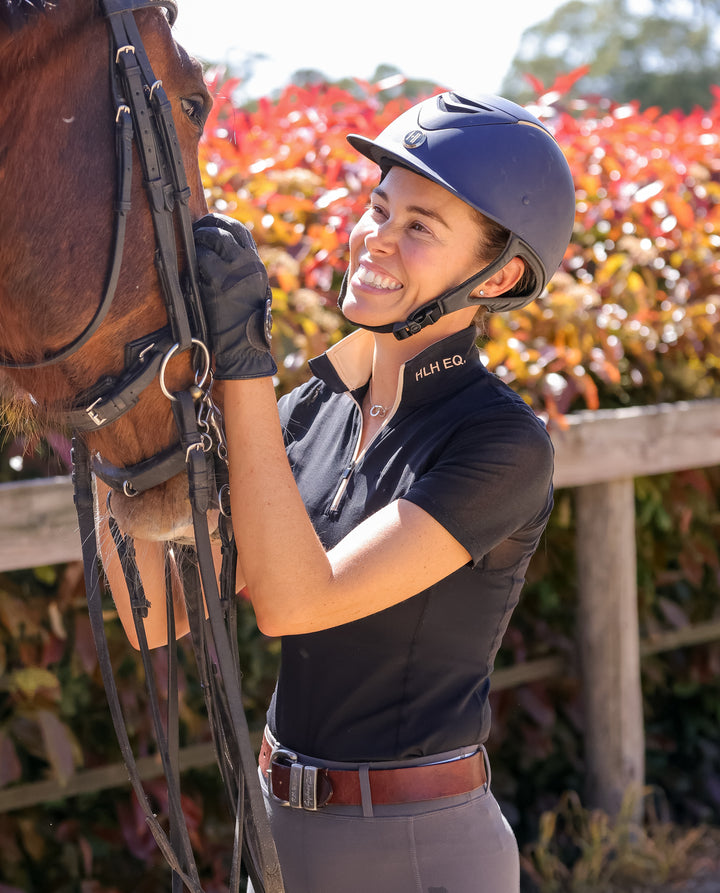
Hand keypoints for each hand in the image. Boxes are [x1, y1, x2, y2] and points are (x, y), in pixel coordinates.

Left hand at [193, 213, 276, 379]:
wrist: (244, 344)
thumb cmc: (244, 320)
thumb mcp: (251, 288)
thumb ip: (240, 268)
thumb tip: (219, 248)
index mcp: (256, 264)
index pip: (240, 230)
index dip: (222, 222)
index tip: (210, 223)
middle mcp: (248, 264)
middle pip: (226, 228)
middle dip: (207, 225)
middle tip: (195, 231)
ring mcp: (234, 272)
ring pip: (214, 239)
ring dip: (199, 239)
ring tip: (191, 246)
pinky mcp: (218, 283)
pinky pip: (202, 260)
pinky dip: (194, 259)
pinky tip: (190, 266)